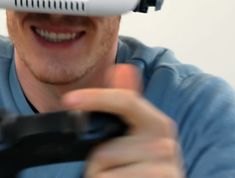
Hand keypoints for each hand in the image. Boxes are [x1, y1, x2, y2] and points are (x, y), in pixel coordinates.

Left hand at [62, 64, 182, 177]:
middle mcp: (166, 144)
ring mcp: (165, 168)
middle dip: (97, 162)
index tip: (69, 99)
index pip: (126, 101)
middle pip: (106, 148)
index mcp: (158, 124)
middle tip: (109, 171)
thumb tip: (123, 68)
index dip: (96, 98)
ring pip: (105, 169)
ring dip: (100, 176)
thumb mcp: (133, 137)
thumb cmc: (139, 170)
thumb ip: (124, 105)